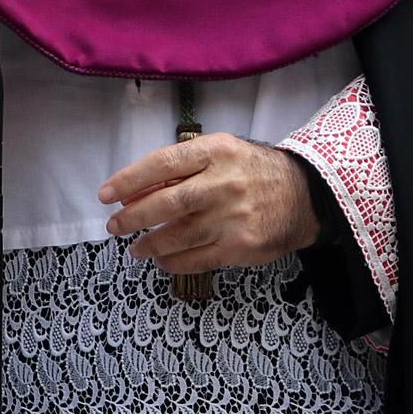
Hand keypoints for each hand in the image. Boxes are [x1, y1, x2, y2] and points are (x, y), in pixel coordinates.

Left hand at [100, 134, 319, 274]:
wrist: (306, 195)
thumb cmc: (254, 171)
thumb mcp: (222, 153)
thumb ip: (184, 168)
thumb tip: (137, 190)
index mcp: (216, 151)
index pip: (163, 163)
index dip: (130, 179)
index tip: (107, 194)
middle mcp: (223, 183)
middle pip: (167, 203)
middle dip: (133, 217)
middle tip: (114, 226)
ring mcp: (233, 217)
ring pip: (178, 235)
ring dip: (150, 244)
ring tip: (136, 247)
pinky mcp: (241, 246)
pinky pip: (197, 259)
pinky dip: (174, 262)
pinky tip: (163, 260)